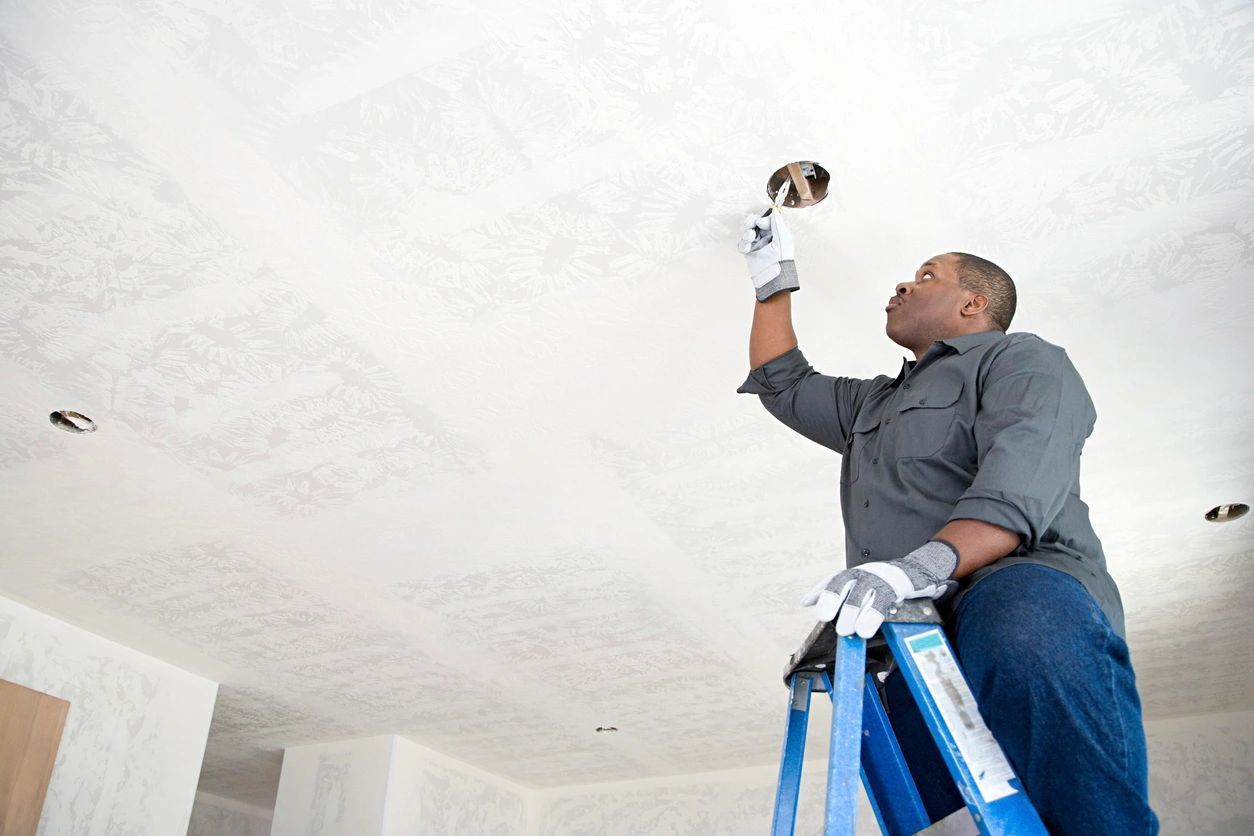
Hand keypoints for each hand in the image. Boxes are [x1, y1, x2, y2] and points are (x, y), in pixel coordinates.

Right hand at [738, 207, 798, 301]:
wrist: (771, 276)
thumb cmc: (781, 259)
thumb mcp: (783, 237)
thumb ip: (777, 222)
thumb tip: (772, 211)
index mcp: (776, 231)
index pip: (765, 218)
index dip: (761, 219)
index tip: (761, 223)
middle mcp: (766, 236)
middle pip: (753, 222)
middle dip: (750, 223)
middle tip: (750, 227)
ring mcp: (757, 244)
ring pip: (746, 231)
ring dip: (747, 234)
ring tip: (750, 240)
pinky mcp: (749, 251)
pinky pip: (742, 243)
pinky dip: (743, 245)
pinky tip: (747, 249)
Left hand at [800, 541, 958, 637]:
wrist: (920, 571)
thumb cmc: (886, 583)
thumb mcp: (861, 584)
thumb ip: (837, 592)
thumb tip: (808, 601)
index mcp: (856, 573)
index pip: (834, 579)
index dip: (821, 590)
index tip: (808, 603)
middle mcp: (865, 573)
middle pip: (844, 583)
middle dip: (833, 599)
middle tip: (825, 617)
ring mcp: (880, 578)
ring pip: (862, 593)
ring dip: (853, 612)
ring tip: (847, 630)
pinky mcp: (895, 588)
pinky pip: (881, 602)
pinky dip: (872, 616)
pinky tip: (865, 629)